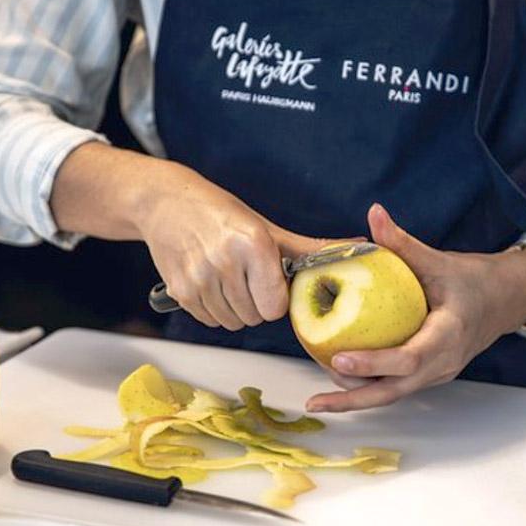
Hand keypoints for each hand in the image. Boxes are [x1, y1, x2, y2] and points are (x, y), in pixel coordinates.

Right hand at [51, 144, 349, 329]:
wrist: (166, 202)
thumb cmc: (223, 214)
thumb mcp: (268, 228)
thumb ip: (312, 249)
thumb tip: (359, 248)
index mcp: (253, 244)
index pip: (276, 306)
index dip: (277, 298)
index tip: (270, 282)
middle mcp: (225, 262)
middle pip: (255, 317)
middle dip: (257, 303)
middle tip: (248, 278)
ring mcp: (199, 278)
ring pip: (233, 322)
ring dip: (236, 308)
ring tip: (229, 278)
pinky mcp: (180, 291)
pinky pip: (210, 320)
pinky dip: (215, 309)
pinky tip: (211, 282)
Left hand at [305, 203, 525, 412]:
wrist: (503, 301)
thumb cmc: (473, 280)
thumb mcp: (439, 261)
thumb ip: (403, 243)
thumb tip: (374, 212)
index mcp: (449, 335)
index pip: (409, 357)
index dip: (374, 362)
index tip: (339, 358)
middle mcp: (443, 364)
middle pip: (394, 391)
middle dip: (353, 400)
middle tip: (316, 401)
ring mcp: (436, 374)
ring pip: (392, 394)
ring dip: (355, 398)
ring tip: (318, 397)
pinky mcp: (427, 376)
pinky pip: (395, 387)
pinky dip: (367, 387)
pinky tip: (339, 379)